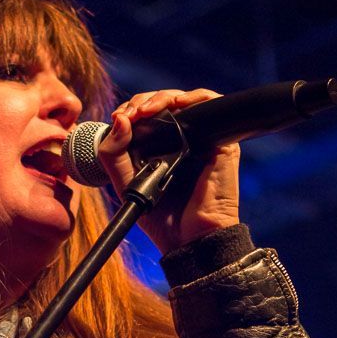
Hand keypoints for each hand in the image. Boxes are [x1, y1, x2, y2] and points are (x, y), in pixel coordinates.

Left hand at [96, 88, 240, 253]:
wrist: (188, 240)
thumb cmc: (160, 218)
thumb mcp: (124, 184)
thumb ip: (113, 154)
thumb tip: (119, 119)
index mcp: (160, 148)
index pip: (147, 115)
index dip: (132, 109)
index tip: (118, 116)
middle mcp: (183, 140)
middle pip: (165, 102)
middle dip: (143, 101)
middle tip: (131, 113)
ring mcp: (203, 139)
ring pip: (186, 99)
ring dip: (163, 97)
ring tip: (145, 110)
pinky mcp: (223, 142)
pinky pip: (213, 107)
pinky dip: (194, 98)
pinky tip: (176, 104)